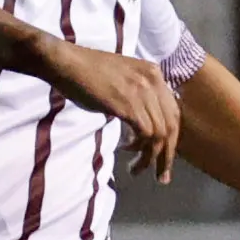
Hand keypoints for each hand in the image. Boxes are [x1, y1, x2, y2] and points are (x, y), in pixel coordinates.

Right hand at [35, 41, 180, 181]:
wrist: (67, 63)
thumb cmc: (85, 73)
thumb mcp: (121, 80)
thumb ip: (135, 97)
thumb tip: (138, 123)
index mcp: (154, 74)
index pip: (173, 112)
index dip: (170, 139)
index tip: (163, 158)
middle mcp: (154, 81)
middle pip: (171, 125)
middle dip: (167, 155)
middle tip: (161, 176)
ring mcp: (142, 92)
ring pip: (160, 134)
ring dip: (150, 157)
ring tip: (136, 169)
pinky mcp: (129, 104)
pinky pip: (146, 133)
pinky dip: (140, 148)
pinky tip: (126, 151)